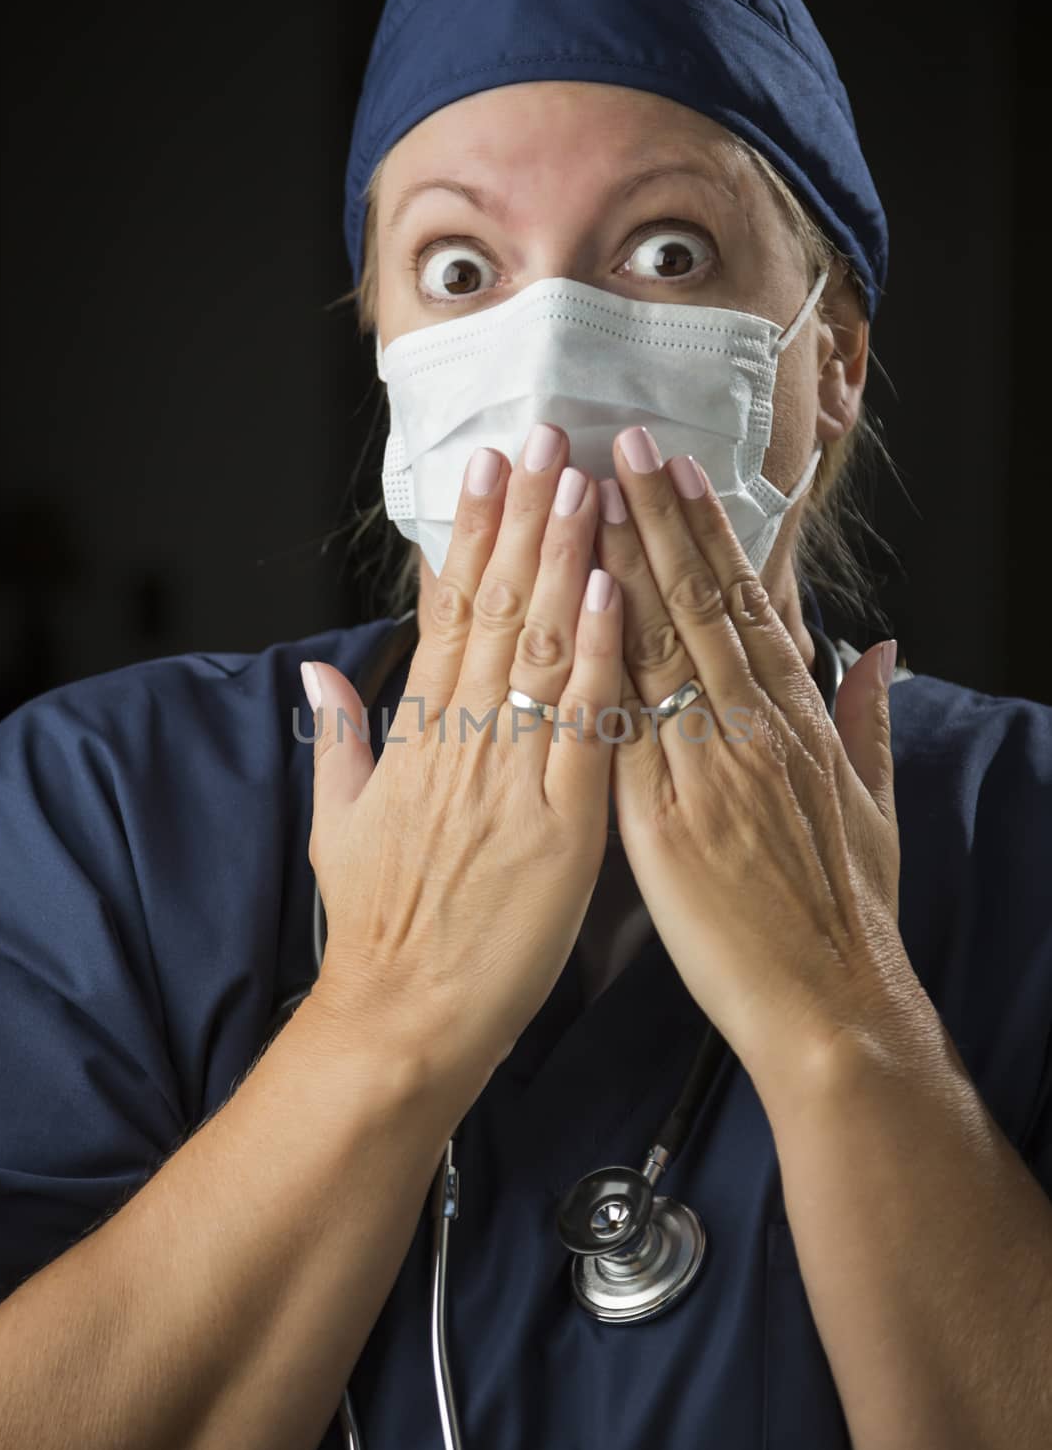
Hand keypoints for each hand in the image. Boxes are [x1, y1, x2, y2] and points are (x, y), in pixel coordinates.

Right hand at [301, 425, 620, 1103]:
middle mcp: (463, 743)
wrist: (402, 1018)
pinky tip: (615, 591)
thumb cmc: (377, 926)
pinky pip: (585, 728)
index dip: (468, 537)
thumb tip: (318, 674)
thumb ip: (336, 739)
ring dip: (566, 560)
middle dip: (523, 519)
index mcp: (417, 738)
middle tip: (547, 437)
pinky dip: (601, 657)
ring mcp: (512, 779)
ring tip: (585, 482)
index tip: (484, 469)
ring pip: (543, 651)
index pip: (447, 616)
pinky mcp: (562, 827)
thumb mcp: (337, 824)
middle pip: (497, 612)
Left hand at [594, 426, 920, 1078]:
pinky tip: (571, 611)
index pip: (748, 606)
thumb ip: (868, 721)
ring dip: (624, 563)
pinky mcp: (665, 822)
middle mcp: (754, 731)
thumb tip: (878, 651)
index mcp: (799, 724)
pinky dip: (600, 661)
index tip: (679, 474)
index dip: (711, 535)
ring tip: (593, 493)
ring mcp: (708, 770)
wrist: (833, 1006)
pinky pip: (625, 726)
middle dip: (661, 520)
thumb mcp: (875, 807)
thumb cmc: (847, 913)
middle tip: (626, 443)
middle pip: (701, 606)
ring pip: (662, 648)